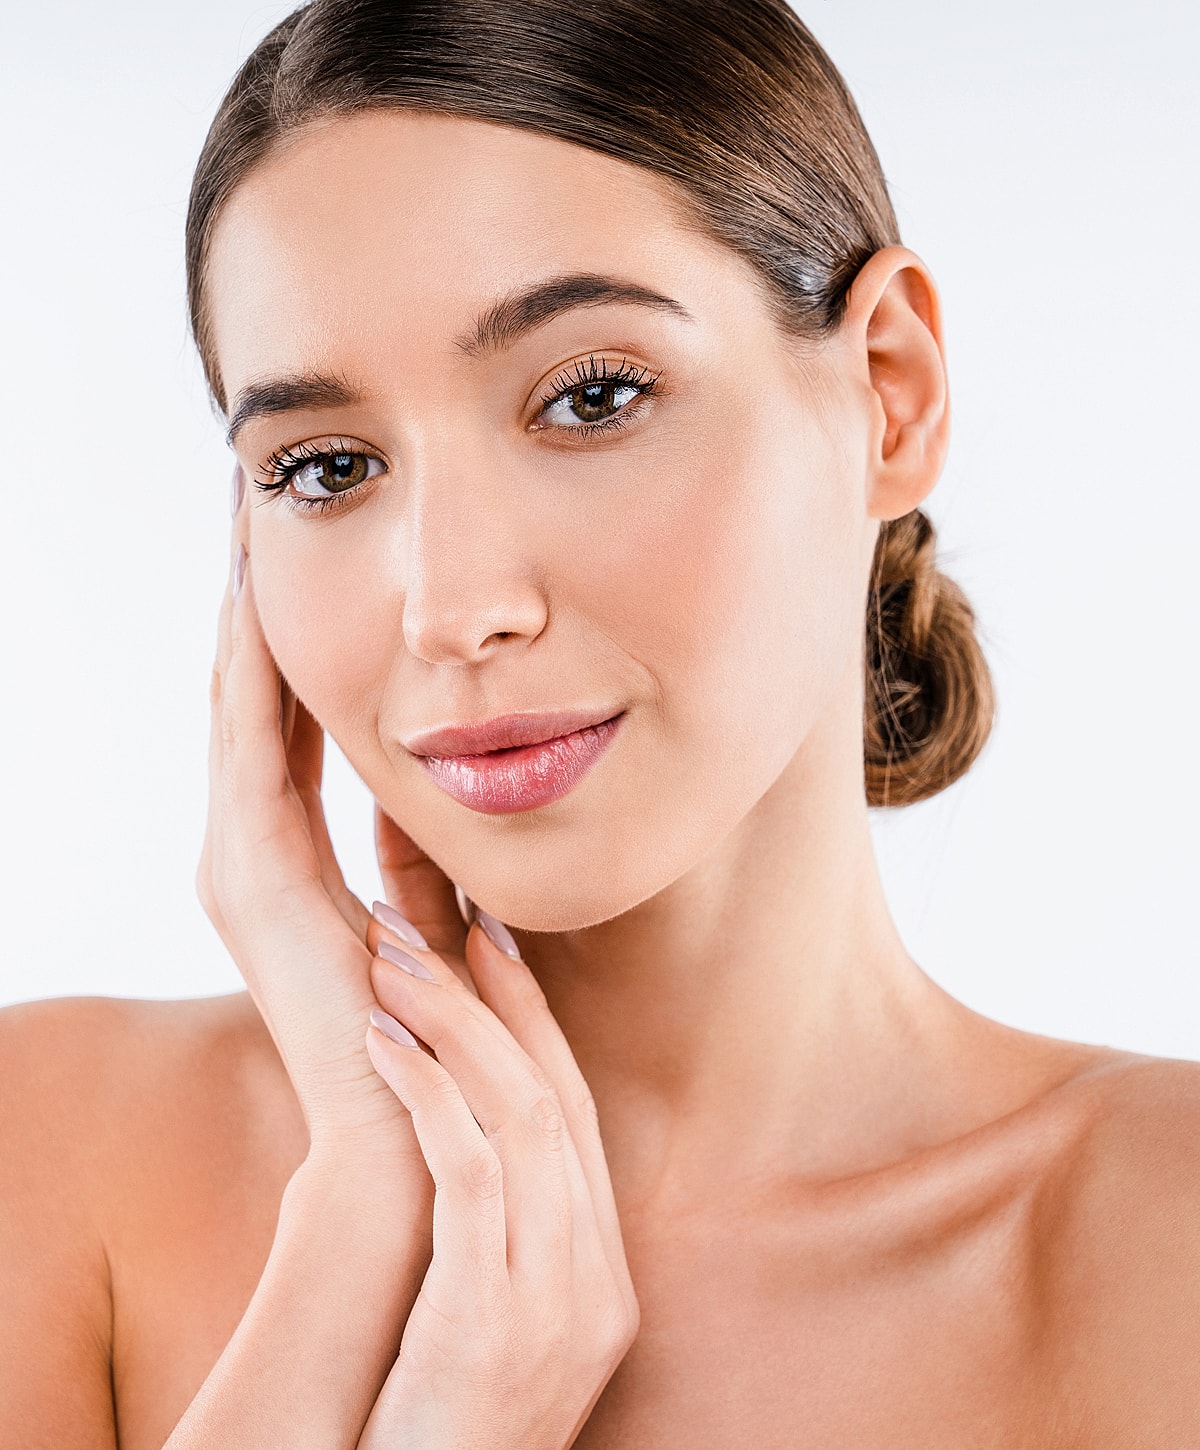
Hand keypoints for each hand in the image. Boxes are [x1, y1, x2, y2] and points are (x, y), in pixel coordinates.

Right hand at [199, 539, 434, 1163]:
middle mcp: (244, 851)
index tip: (296, 564)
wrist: (398, 1128)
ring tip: (249, 533)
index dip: (286, 643)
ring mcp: (236, 862)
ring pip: (238, 708)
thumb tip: (453, 800)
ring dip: (245, 619)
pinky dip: (254, 668)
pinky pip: (252, 742)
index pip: (282, 726)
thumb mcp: (425, 916)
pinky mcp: (250, 873)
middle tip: (254, 516)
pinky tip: (261, 598)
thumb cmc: (429, 1028)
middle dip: (252, 611)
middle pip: (246, 702)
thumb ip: (420, 858)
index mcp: (284, 861)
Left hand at [356, 915, 639, 1447]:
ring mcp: (559, 1301)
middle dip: (491, 995)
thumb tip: (444, 1119)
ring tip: (390, 960)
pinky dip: (427, 1091)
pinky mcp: (497, 1316)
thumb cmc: (429, 1426)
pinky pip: (469, 1171)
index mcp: (600, 1272)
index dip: (532, 1018)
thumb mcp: (478, 1322)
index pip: (575, 1113)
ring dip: (451, 1021)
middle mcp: (595, 1279)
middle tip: (432, 917)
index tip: (489, 941)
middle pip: (553, 1095)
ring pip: (519, 1114)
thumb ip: (486, 1230)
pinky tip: (382, 1041)